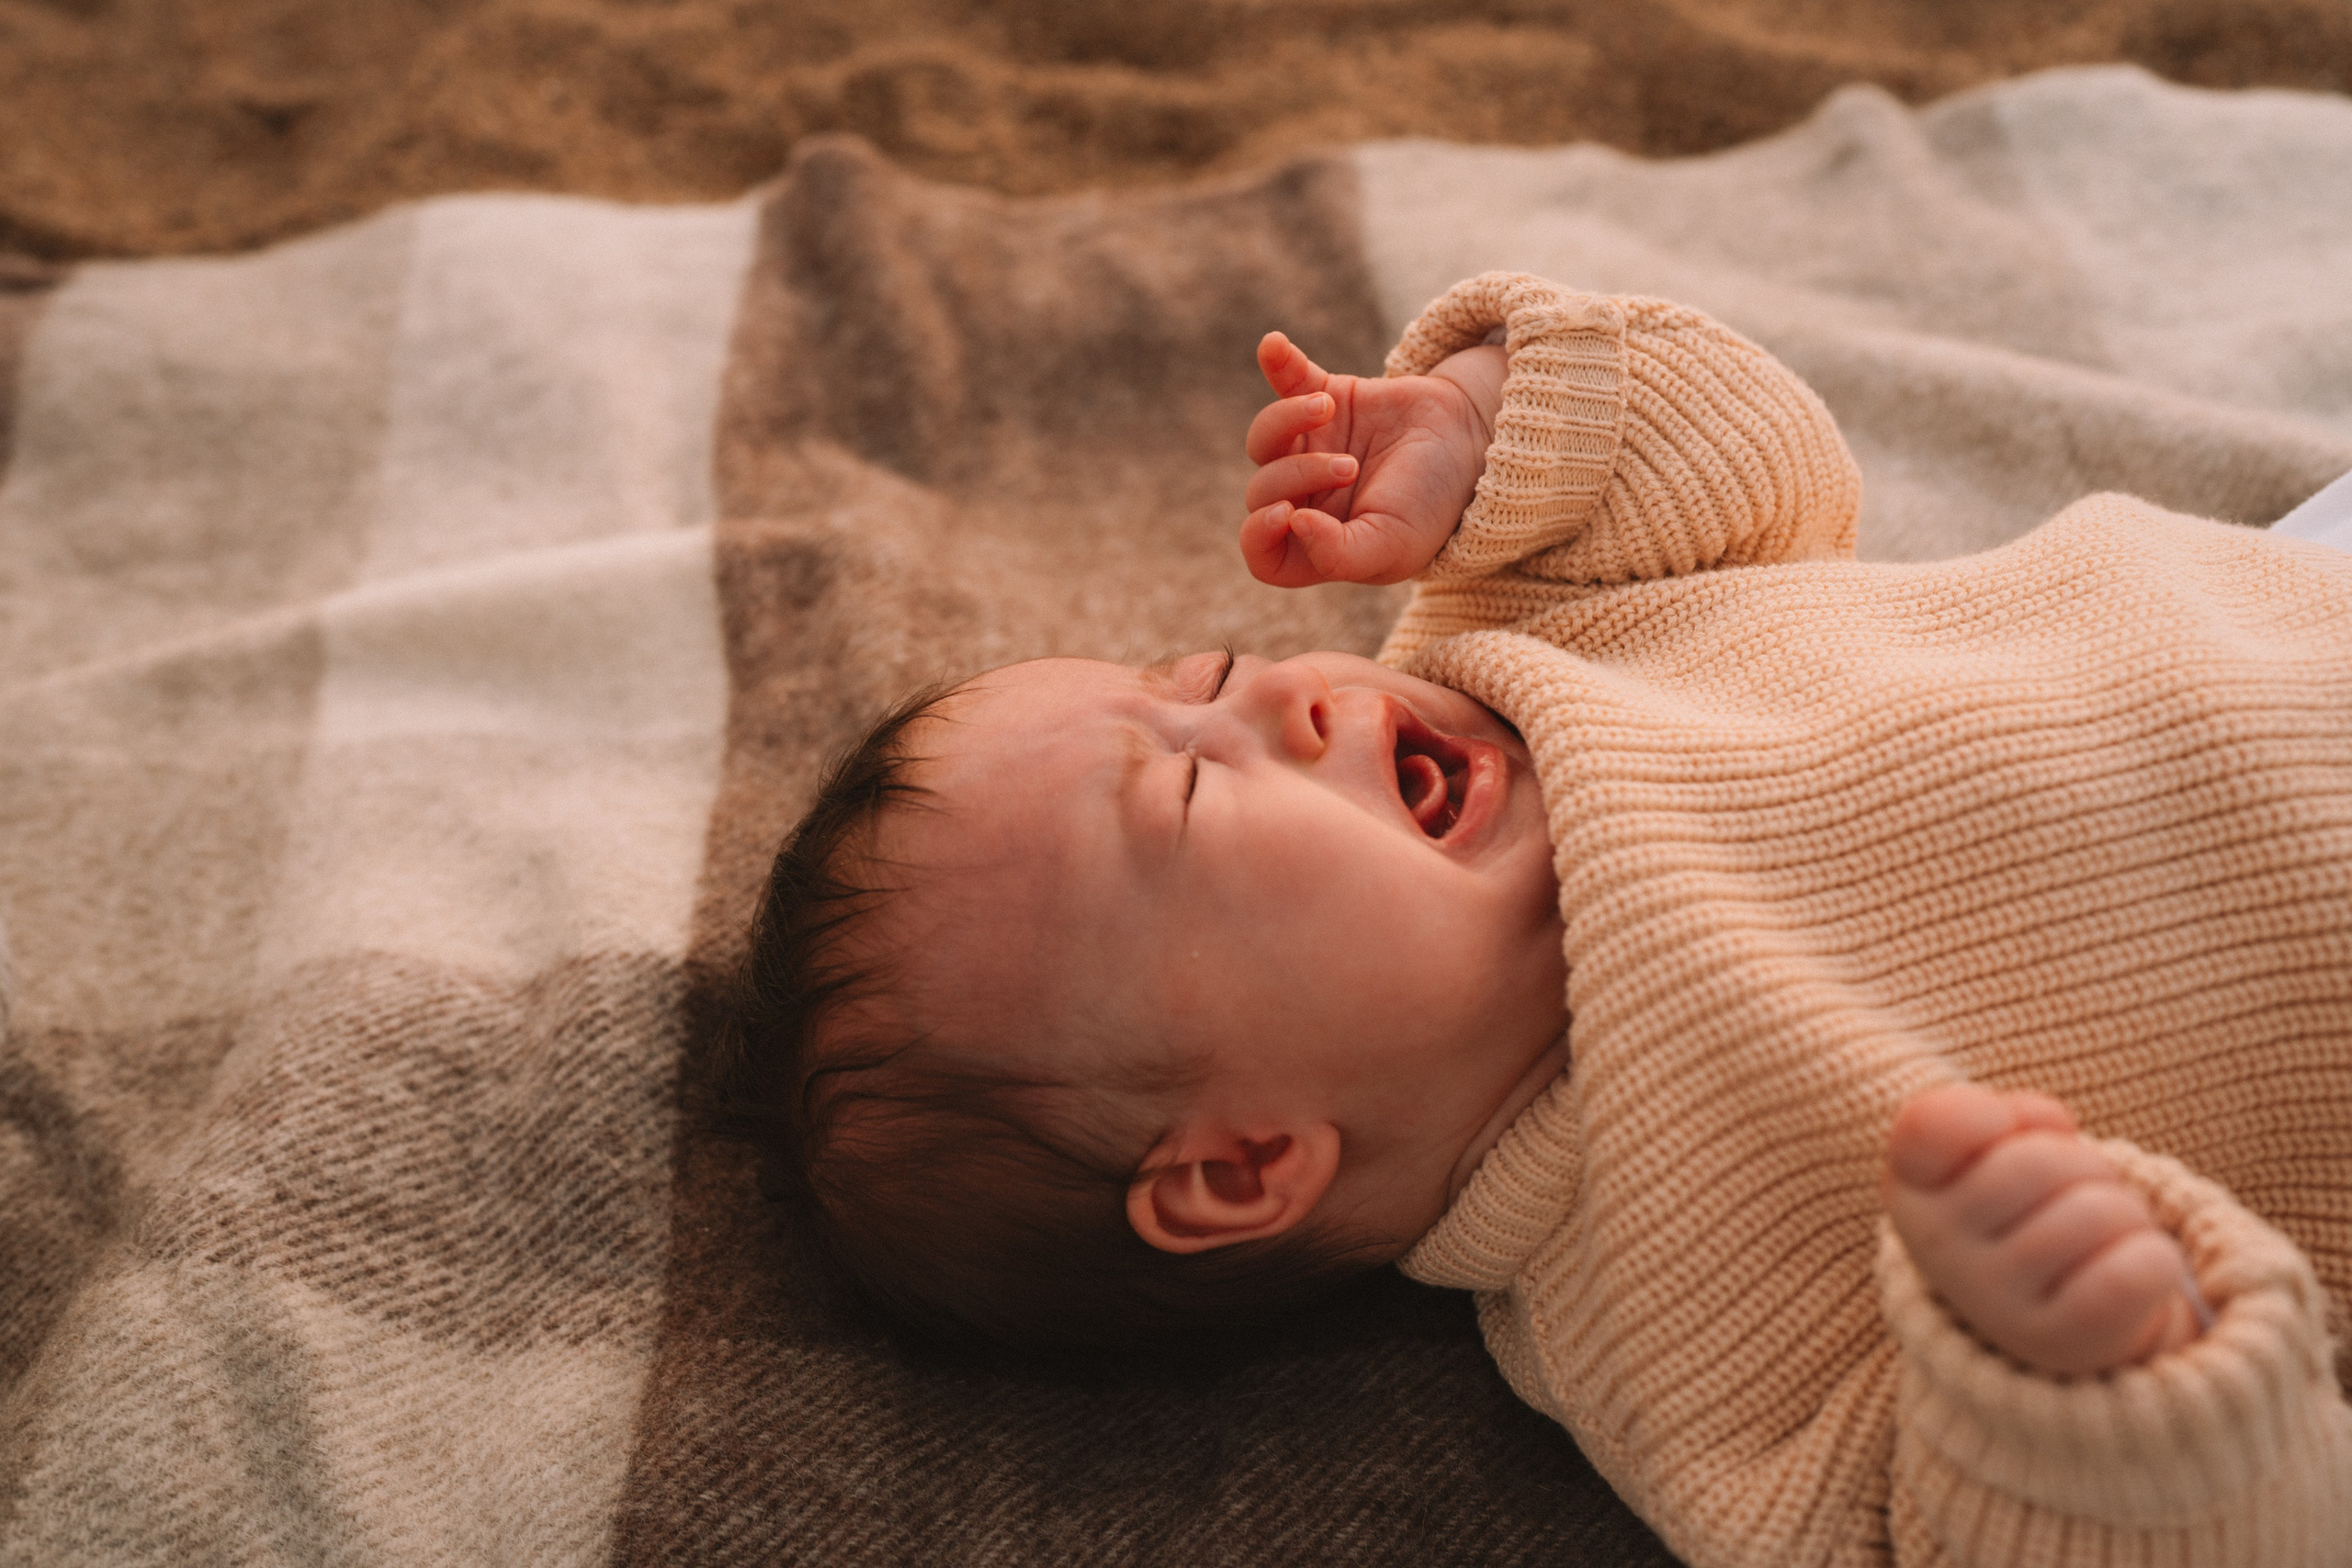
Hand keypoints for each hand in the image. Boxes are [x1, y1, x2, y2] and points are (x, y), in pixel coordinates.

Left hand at [1239, 332, 1503, 587]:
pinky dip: (1276, 360)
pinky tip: (1273, 345)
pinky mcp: (1324, 397)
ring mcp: (1310, 448)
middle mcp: (1307, 499)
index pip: (1262, 556)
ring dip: (1287, 420)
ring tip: (1327, 409)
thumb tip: (1291, 523)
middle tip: (1351, 466)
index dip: (1257, 537)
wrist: (1473, 441)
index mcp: (1320, 545)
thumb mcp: (1392, 545)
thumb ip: (1338, 554)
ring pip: (1263, 438)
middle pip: (1261, 493)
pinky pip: (1285, 379)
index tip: (1286, 512)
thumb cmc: (1434, 505)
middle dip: (1299, 476)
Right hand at [1885, 1082, 2209, 1376]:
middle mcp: (1937, 1249)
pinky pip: (2135, 1271)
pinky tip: (2127, 1272)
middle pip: (2041, 1161)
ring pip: (2099, 1212)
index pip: (1932, 1124)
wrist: (2055, 1314)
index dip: (1986, 1115)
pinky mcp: (2057, 1342)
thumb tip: (2052, 1123)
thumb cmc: (2029, 1210)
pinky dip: (2154, 1260)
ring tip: (2100, 1239)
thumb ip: (2008, 1115)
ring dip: (2125, 1212)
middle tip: (2074, 1195)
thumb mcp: (1995, 1151)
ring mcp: (1991, 1302)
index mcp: (1912, 1190)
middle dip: (2084, 1166)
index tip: (2003, 1135)